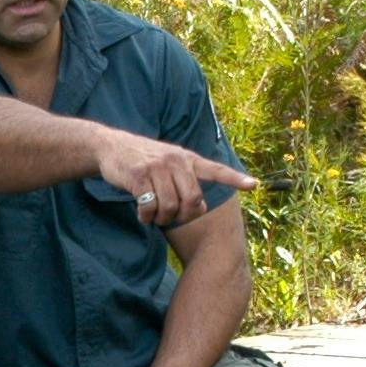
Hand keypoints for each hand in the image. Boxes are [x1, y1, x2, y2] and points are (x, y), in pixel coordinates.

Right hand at [97, 131, 255, 229]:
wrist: (112, 147)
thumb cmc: (144, 161)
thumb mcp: (169, 163)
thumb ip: (186, 181)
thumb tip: (201, 207)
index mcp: (188, 159)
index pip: (215, 169)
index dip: (234, 179)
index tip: (253, 185)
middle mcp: (176, 161)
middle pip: (192, 200)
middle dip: (183, 216)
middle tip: (170, 218)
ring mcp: (157, 167)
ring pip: (170, 207)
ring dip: (161, 219)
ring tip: (153, 215)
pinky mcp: (139, 176)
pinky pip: (150, 207)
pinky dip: (146, 217)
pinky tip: (142, 213)